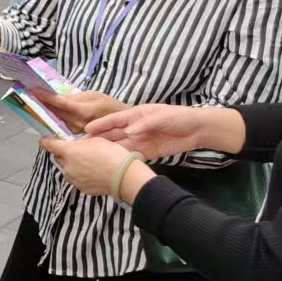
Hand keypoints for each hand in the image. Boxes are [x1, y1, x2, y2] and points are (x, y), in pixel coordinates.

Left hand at [39, 89, 123, 133]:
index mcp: (82, 111)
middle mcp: (77, 123)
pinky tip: (50, 114)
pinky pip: (61, 126)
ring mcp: (76, 132)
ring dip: (47, 112)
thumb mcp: (94, 95)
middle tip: (30, 95)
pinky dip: (55, 119)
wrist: (122, 124)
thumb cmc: (109, 106)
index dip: (45, 96)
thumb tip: (58, 97)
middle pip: (54, 112)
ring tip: (37, 103)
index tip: (33, 90)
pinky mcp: (76, 137)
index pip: (59, 102)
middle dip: (42, 104)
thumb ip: (75, 97)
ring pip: (56, 120)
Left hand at [39, 135, 143, 198]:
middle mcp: (67, 166)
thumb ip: (83, 142)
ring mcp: (74, 179)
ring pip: (68, 170)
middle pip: (59, 158)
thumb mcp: (97, 140)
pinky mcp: (81, 189)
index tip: (44, 140)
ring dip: (74, 166)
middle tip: (78, 152)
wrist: (124, 176)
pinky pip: (77, 180)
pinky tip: (94, 174)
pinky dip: (82, 176)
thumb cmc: (111, 154)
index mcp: (69, 151)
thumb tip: (79, 145)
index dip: (46, 142)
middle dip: (65, 154)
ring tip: (89, 165)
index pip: (49, 145)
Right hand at [87, 103, 215, 158]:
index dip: (100, 125)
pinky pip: (131, 156)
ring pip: (119, 146)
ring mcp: (140, 141)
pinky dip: (121, 160)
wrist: (199, 130)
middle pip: (113, 134)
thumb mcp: (162, 116)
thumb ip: (145, 124)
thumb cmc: (180, 117)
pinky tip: (111, 165)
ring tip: (92, 157)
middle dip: (98, 139)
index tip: (86, 130)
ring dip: (107, 151)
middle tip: (82, 146)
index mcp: (136, 115)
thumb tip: (128, 132)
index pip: (114, 120)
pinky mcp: (147, 152)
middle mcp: (134, 128)